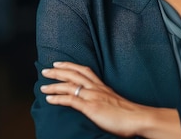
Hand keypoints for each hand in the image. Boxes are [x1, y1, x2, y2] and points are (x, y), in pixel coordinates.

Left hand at [40, 61, 180, 138]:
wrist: (138, 118)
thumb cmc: (129, 115)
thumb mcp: (115, 103)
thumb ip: (106, 100)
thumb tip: (100, 104)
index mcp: (102, 86)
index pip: (84, 70)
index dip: (71, 66)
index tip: (60, 64)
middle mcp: (97, 88)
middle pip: (74, 74)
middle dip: (58, 71)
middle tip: (46, 69)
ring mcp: (93, 96)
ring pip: (70, 85)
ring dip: (54, 84)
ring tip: (43, 85)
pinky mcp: (91, 107)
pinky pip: (71, 100)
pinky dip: (58, 98)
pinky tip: (49, 98)